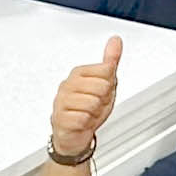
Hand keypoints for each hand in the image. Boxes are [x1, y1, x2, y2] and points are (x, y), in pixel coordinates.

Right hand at [46, 35, 123, 158]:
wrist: (75, 135)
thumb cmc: (88, 108)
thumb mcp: (105, 83)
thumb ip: (110, 61)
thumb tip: (116, 40)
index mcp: (78, 73)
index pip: (106, 70)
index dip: (110, 85)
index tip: (101, 92)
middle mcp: (67, 85)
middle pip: (102, 86)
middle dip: (103, 100)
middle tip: (95, 105)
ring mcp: (61, 101)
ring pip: (93, 103)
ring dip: (95, 113)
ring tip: (88, 114)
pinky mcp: (60, 118)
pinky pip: (83, 118)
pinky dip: (87, 124)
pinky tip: (81, 123)